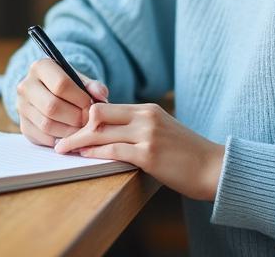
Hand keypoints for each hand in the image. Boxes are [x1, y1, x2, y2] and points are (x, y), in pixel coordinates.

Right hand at [16, 58, 108, 146]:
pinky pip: (43, 137)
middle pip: (52, 107)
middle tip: (88, 121)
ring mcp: (21, 106)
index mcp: (41, 67)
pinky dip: (60, 140)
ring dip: (69, 131)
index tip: (91, 105)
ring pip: (47, 124)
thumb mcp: (80, 80)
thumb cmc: (68, 86)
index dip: (80, 98)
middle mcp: (26, 86)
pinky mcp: (23, 125)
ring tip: (82, 129)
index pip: (61, 84)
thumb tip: (101, 96)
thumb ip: (93, 86)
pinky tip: (70, 135)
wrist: (48, 93)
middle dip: (75, 117)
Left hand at [53, 102, 224, 200]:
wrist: (214, 168)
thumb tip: (110, 133)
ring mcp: (147, 135)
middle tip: (61, 139)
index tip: (71, 128)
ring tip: (63, 149)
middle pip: (97, 114)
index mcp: (147, 110)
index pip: (106, 106)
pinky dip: (94, 153)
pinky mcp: (149, 155)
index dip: (84, 117)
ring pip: (100, 132)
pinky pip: (113, 150)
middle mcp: (146, 117)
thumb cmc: (187, 154)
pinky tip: (84, 156)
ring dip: (77, 142)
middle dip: (76, 127)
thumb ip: (139, 128)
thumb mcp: (162, 131)